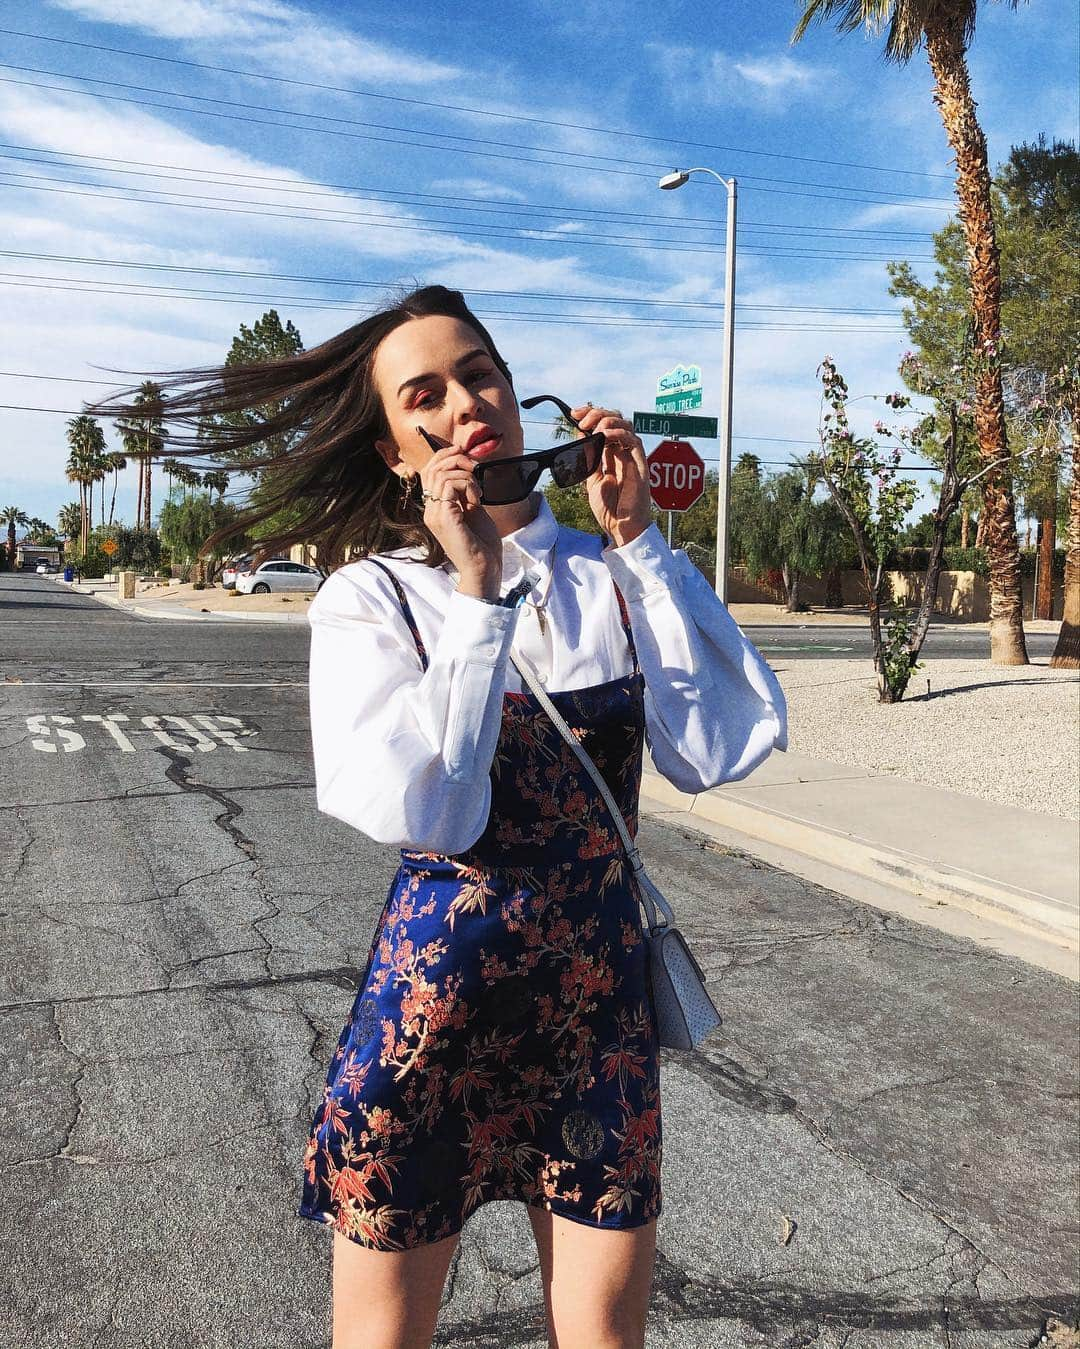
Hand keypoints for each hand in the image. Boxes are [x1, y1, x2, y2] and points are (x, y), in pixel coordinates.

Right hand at [417, 441, 501, 598]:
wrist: (484, 568)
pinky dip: (468, 484)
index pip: (428, 472)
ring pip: (442, 474)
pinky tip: (477, 499)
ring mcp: (435, 514)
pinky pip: (451, 484)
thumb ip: (465, 492)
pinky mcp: (445, 517)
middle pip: (431, 468)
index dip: (445, 456)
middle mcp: (430, 510)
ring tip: (478, 491)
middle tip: (475, 467)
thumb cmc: (481, 543)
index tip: (465, 455)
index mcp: (434, 508)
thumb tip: (466, 469)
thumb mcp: (472, 510)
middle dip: (455, 458)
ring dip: (466, 475)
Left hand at [572, 404, 653, 546]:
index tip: (573, 414)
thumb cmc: (608, 508)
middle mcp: (622, 451)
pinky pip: (633, 441)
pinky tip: (605, 436)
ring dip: (608, 420)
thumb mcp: (591, 478)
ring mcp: (631, 457)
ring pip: (626, 424)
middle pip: (615, 419)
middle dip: (597, 413)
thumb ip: (588, 457)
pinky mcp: (640, 464)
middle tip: (582, 420)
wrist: (620, 527)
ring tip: (594, 428)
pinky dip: (619, 433)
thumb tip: (580, 435)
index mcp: (610, 454)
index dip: (590, 414)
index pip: (603, 424)